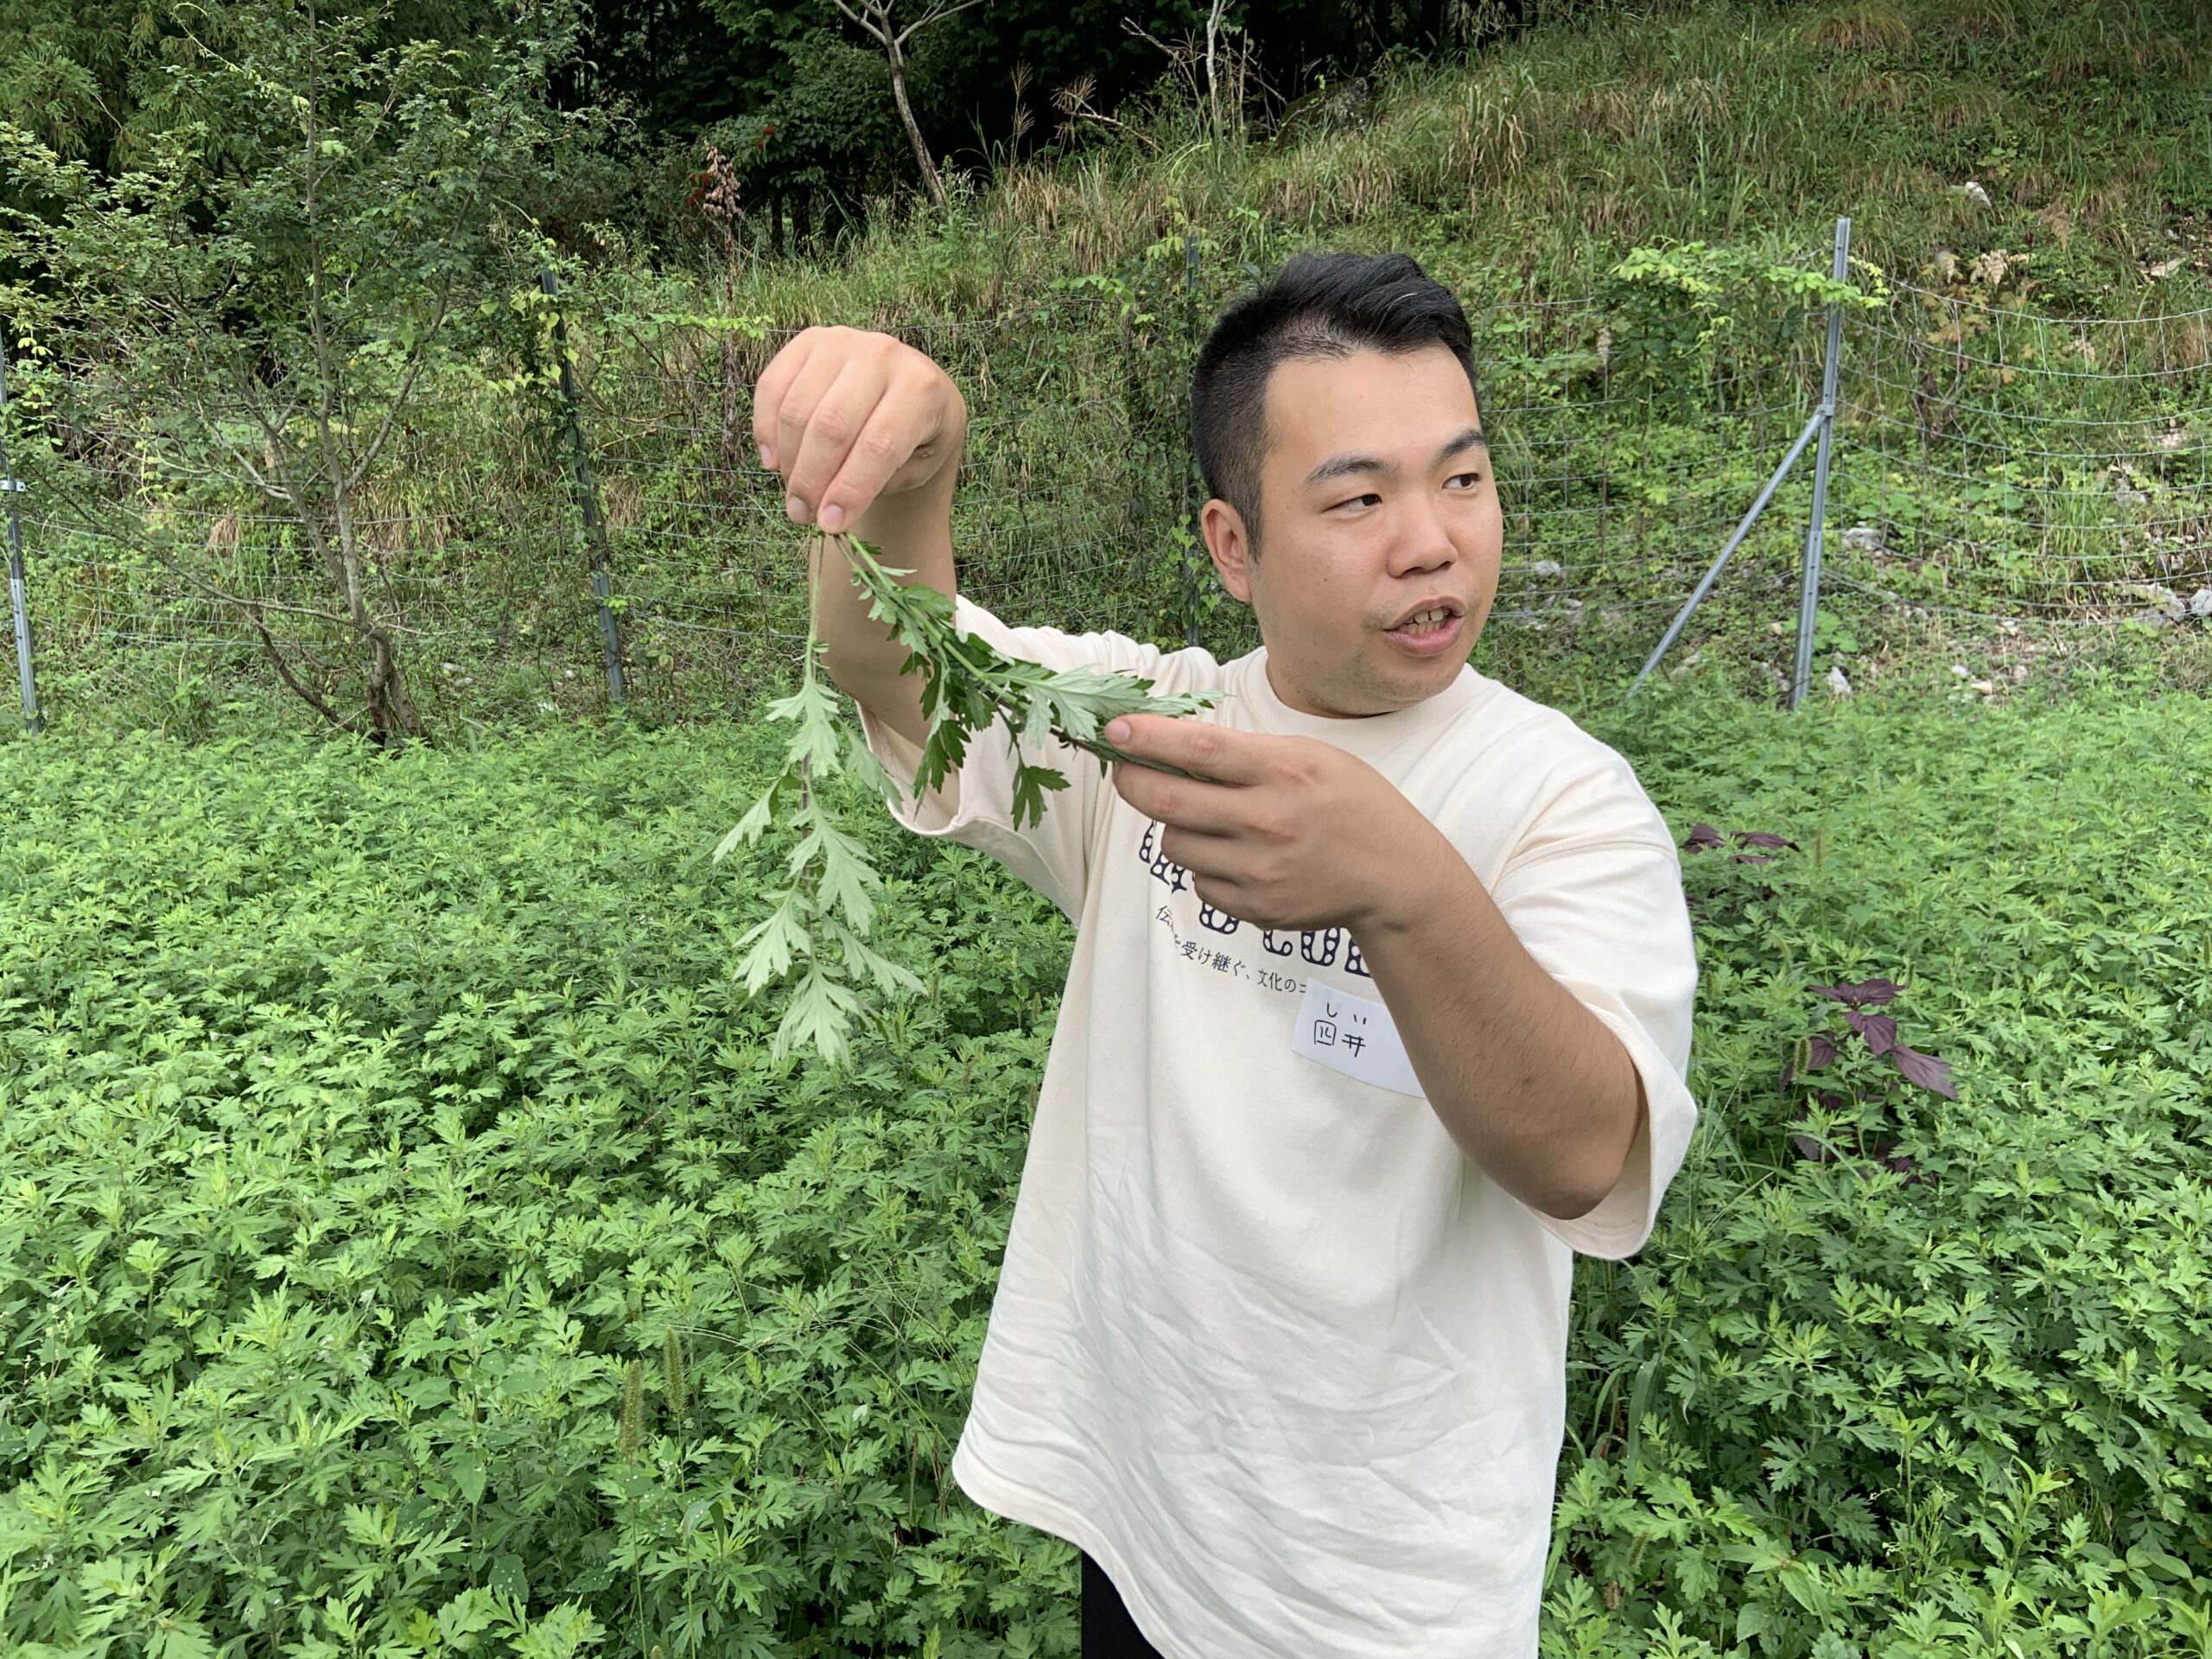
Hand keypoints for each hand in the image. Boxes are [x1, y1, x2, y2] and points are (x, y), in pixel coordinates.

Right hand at [752, 327, 967, 532]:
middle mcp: (883, 355)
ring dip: (788, 461)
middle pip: (832, 427)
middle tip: (802, 515)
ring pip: (797, 410)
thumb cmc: (916, 436)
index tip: (830, 524)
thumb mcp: (916, 465)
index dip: (850, 490)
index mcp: (922, 388)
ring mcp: (843, 341)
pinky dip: (765, 429)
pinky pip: (773, 387)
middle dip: (811, 480)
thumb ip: (876, 485)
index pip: (878, 445)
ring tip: (794, 493)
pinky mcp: (810, 341)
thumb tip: (826, 514)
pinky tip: (773, 460)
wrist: (911, 389)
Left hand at [1104, 714, 1432, 932]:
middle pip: (1167, 801)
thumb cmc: (1351, 805)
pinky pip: (1198, 882)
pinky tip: (1239, 856)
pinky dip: (1206, 866)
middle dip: (1131, 781)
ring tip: (1211, 819)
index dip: (1147, 738)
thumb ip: (1249, 752)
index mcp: (1284, 771)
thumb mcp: (1313, 756)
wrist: (1395, 878)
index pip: (1199, 749)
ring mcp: (1258, 870)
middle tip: (1124, 770)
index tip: (1114, 729)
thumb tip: (1174, 745)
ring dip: (1177, 826)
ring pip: (1174, 844)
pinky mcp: (1254, 908)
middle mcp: (1267, 821)